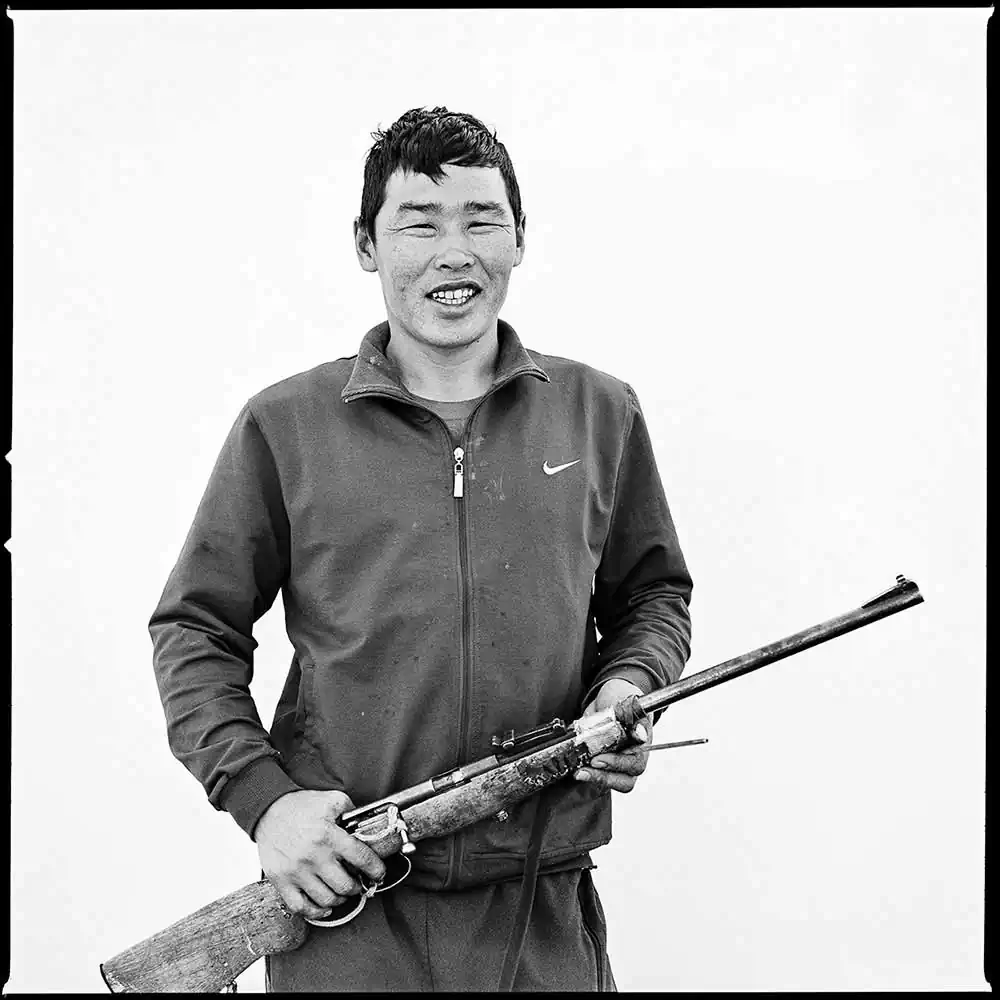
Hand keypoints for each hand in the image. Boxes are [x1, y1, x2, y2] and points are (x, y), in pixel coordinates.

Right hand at [254, 789, 386, 920]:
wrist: (268, 810)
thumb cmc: (300, 806)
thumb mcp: (331, 799)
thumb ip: (352, 811)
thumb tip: (367, 825)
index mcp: (328, 835)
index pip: (361, 858)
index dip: (376, 869)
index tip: (379, 874)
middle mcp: (313, 856)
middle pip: (345, 885)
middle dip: (357, 886)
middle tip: (359, 883)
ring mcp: (296, 871)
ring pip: (326, 899)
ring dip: (340, 899)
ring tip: (343, 892)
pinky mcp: (281, 881)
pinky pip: (300, 907)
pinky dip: (316, 911)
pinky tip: (324, 906)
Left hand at [573, 678, 651, 792]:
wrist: (610, 696)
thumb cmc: (622, 697)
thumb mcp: (627, 701)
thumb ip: (633, 716)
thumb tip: (640, 733)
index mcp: (642, 743)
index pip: (636, 764)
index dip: (618, 764)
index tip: (598, 759)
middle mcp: (632, 757)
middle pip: (625, 781)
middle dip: (604, 777)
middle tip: (584, 769)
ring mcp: (618, 763)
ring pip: (613, 782)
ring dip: (595, 778)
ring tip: (578, 772)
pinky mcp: (603, 764)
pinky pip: (598, 776)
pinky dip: (586, 773)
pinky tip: (574, 767)